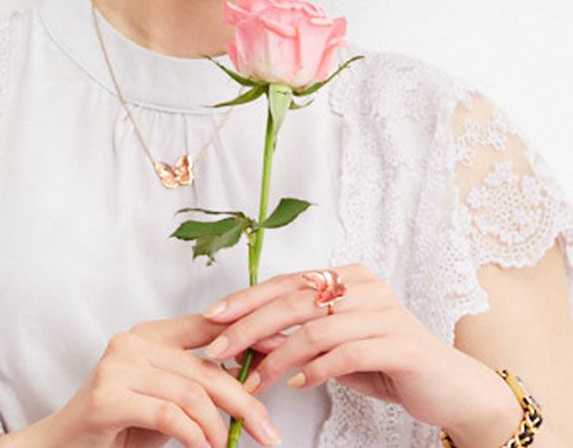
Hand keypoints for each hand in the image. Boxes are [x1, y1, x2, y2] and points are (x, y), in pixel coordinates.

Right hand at [46, 312, 284, 447]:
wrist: (64, 447)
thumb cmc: (120, 426)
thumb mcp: (166, 400)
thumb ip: (197, 385)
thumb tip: (251, 383)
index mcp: (149, 334)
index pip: (207, 327)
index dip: (247, 336)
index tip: (283, 350)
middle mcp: (133, 341)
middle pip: (206, 368)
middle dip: (244, 401)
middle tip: (269, 431)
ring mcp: (118, 365)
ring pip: (191, 393)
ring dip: (219, 429)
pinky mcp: (109, 396)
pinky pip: (169, 415)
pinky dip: (194, 437)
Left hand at [201, 264, 520, 438]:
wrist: (451, 387)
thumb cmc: (388, 363)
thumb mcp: (336, 348)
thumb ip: (298, 339)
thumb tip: (249, 340)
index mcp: (348, 277)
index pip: (286, 282)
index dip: (247, 298)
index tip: (213, 318)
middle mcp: (365, 286)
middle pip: (295, 300)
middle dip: (250, 325)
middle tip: (220, 350)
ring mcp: (384, 312)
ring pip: (316, 329)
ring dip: (277, 358)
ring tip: (254, 382)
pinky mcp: (400, 343)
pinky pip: (346, 353)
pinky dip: (315, 370)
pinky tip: (298, 385)